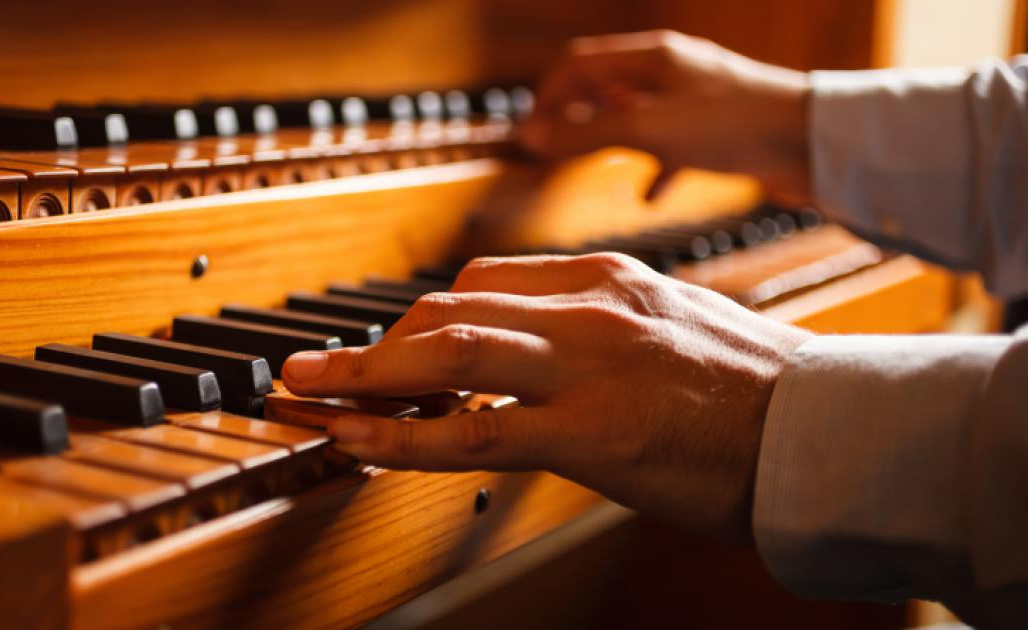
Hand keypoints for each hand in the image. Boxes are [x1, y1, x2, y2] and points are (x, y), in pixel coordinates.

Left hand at [282, 254, 811, 540]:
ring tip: (305, 399)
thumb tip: (528, 349)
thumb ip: (595, 326)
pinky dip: (403, 435)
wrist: (822, 433)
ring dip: (362, 376)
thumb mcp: (666, 325)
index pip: (482, 283)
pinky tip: (360, 445)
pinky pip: (472, 430)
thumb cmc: (748, 390)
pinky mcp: (591, 434)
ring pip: (446, 352)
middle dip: (371, 343)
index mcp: (604, 280)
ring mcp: (587, 367)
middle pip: (448, 308)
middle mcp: (587, 309)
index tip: (385, 350)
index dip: (417, 321)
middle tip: (316, 371)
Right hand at [521, 30, 811, 203]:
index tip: (529, 137)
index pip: (578, 65)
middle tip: (551, 152)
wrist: (814, 142)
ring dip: (609, 140)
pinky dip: (652, 168)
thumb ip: (586, 134)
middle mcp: (671, 72)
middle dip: (574, 118)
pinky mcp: (718, 131)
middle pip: (605, 88)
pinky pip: (672, 147)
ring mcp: (695, 101)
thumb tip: (531, 139)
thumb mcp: (647, 129)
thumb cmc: (733, 124)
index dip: (546, 98)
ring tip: (592, 166)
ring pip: (636, 116)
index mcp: (651, 57)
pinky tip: (648, 195)